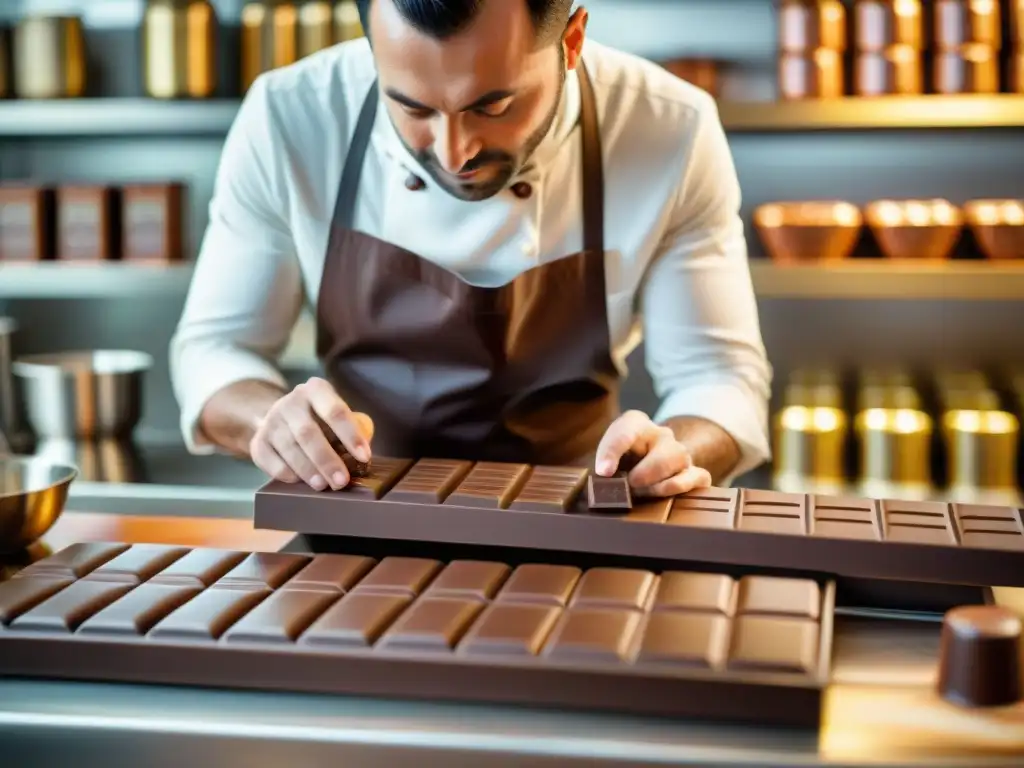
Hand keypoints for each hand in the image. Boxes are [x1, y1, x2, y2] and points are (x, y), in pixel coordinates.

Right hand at [249, 377, 374, 490]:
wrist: (281, 420)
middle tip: (342, 481)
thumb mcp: (339, 415)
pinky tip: (301, 482)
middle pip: (308, 432)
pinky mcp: (258, 441)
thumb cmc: (321, 421)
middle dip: (327, 460)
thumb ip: (356, 427)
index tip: (364, 457)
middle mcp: (290, 402)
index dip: (351, 435)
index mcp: (316, 390)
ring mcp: (271, 421)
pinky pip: (271, 461)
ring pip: (289, 448)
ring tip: (324, 485)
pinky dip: (288, 474)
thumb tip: (363, 452)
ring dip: (308, 470)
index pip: (335, 411)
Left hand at [594, 410, 711, 496]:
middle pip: (664, 449)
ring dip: (661, 484)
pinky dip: (682, 488)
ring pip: (681, 460)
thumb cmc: (621, 456)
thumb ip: (604, 458)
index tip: (604, 472)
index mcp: (635, 423)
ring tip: (643, 492)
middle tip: (630, 485)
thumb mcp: (606, 452)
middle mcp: (662, 435)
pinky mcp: (694, 472)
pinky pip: (698, 477)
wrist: (643, 458)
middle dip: (646, 473)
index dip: (613, 452)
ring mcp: (680, 453)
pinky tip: (665, 497)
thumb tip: (606, 472)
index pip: (626, 431)